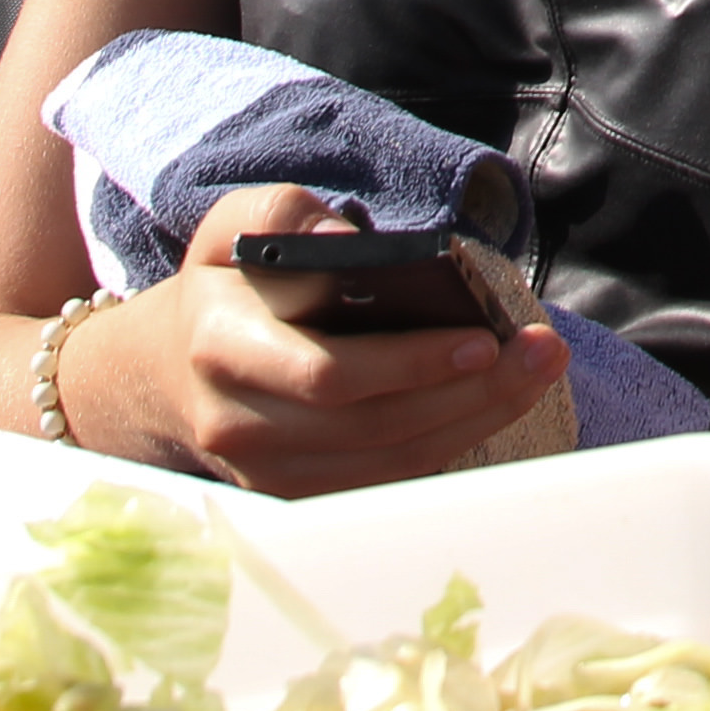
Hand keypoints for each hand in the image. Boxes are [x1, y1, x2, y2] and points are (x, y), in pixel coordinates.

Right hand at [58, 184, 568, 496]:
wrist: (168, 372)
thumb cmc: (224, 286)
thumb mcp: (231, 226)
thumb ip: (283, 215)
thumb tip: (349, 242)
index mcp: (223, 349)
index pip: (327, 373)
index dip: (408, 365)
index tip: (483, 339)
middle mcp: (241, 425)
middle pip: (375, 423)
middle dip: (470, 390)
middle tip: (541, 352)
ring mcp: (269, 473)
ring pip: (391, 459)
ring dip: (477, 417)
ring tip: (538, 369)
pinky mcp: (298, 495)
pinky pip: (387, 478)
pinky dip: (449, 441)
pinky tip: (497, 401)